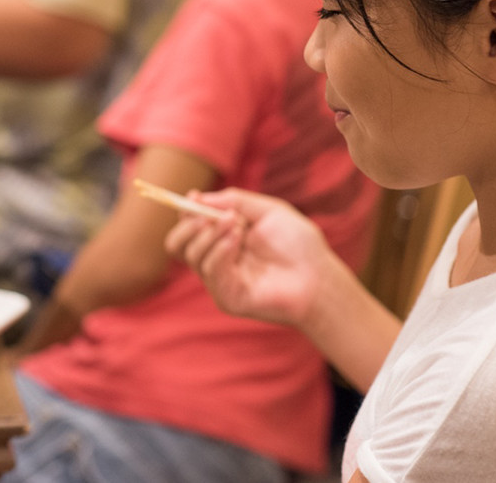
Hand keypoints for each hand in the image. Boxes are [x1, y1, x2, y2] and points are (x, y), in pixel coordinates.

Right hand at [164, 188, 333, 330]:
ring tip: (237, 224)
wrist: (318, 276)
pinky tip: (237, 240)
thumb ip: (234, 200)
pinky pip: (210, 270)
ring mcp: (220, 280)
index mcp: (223, 238)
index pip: (189, 227)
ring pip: (191, 254)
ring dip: (210, 233)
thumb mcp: (267, 210)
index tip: (193, 196)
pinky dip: (219, 250)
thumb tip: (198, 198)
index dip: (186, 211)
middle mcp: (217, 259)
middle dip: (188, 224)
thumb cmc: (297, 243)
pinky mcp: (227, 297)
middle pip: (177, 244)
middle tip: (209, 215)